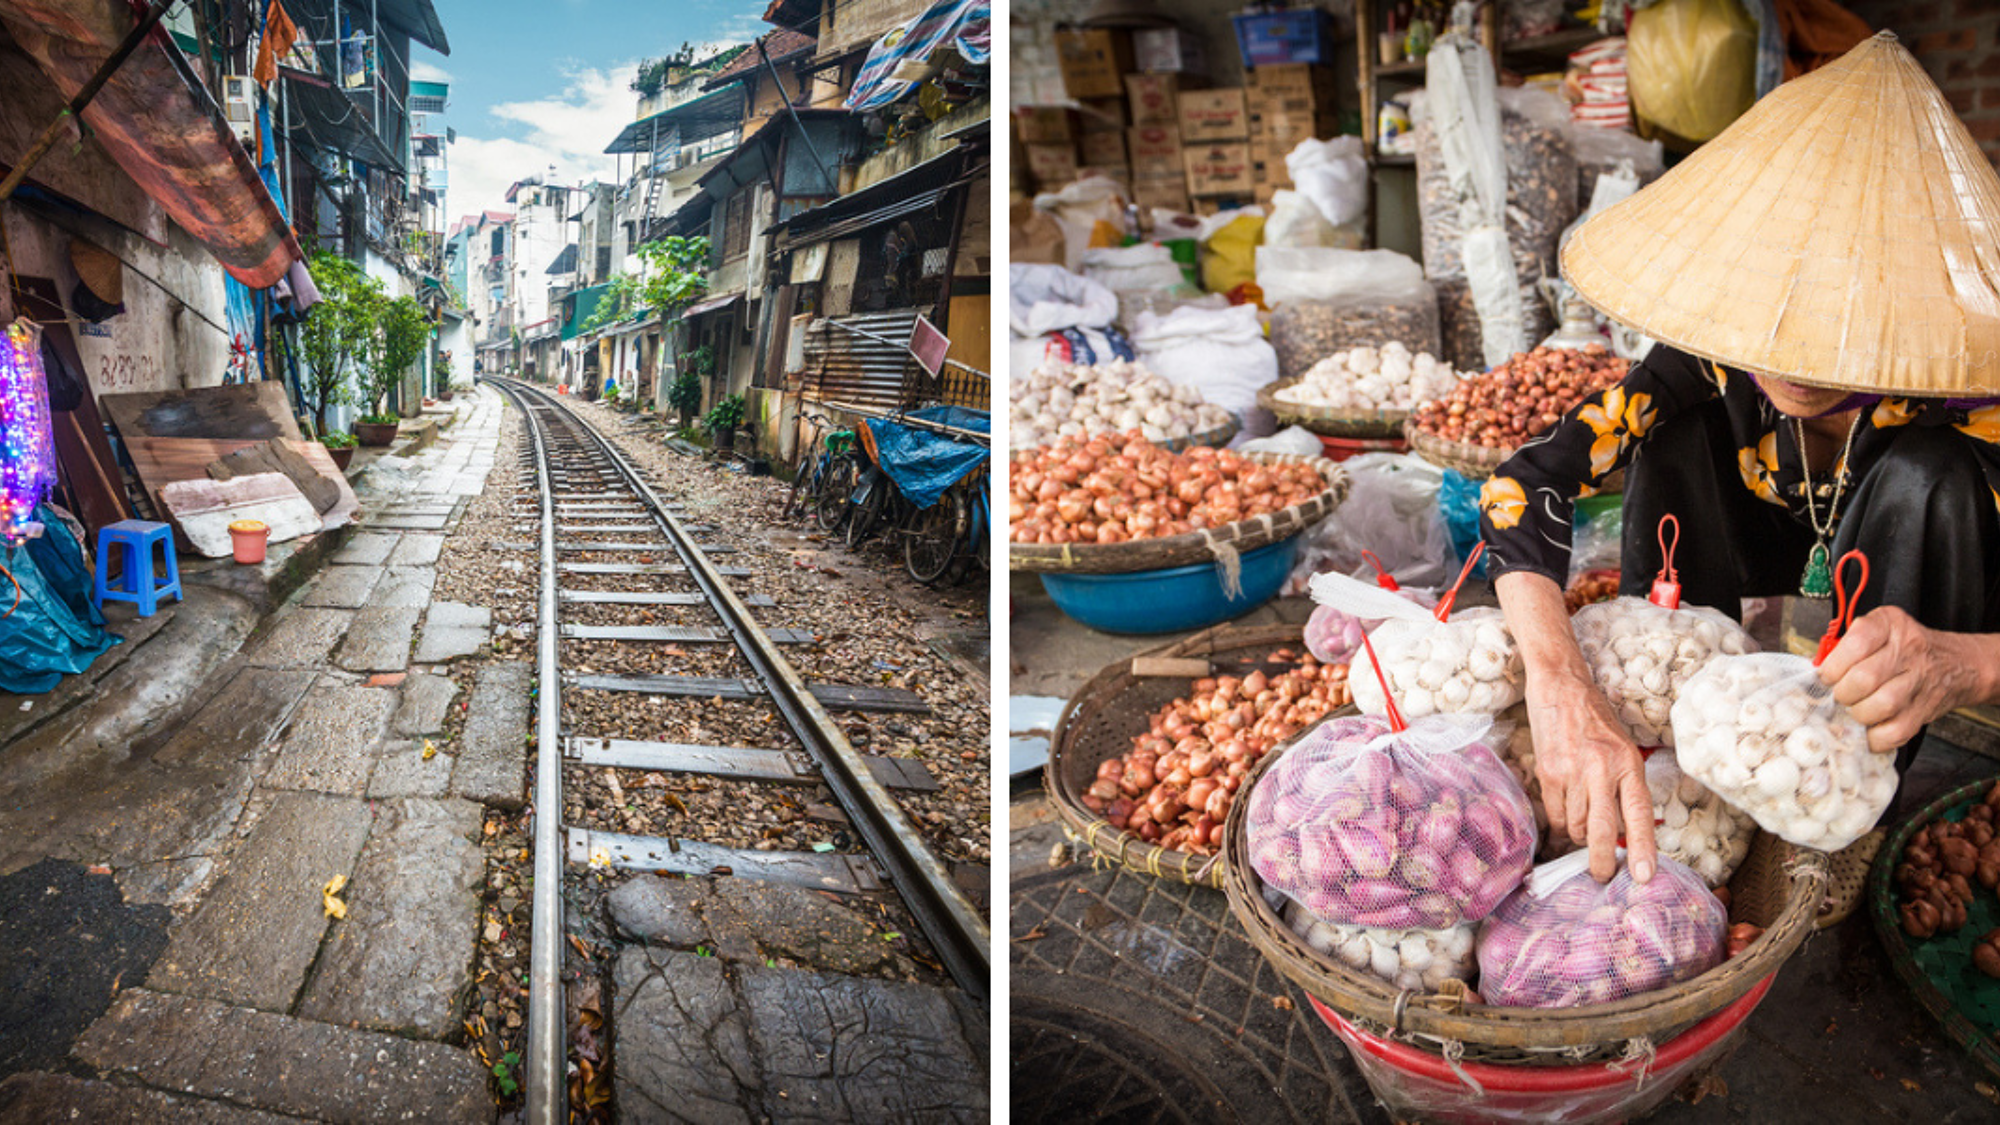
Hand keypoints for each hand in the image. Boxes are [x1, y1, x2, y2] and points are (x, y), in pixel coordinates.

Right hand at [1525, 667, 1657, 883]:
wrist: (1561, 688)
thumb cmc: (1596, 721)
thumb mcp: (1623, 750)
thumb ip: (1625, 787)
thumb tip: (1623, 832)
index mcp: (1628, 764)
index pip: (1638, 814)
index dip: (1643, 848)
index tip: (1645, 876)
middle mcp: (1602, 769)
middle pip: (1603, 830)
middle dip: (1602, 861)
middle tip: (1602, 877)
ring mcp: (1572, 772)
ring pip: (1575, 826)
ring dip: (1579, 835)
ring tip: (1582, 824)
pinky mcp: (1547, 773)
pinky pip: (1554, 815)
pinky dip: (1560, 822)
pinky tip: (1565, 810)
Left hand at [1817, 606, 1987, 753]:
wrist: (1958, 665)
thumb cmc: (1906, 648)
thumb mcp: (1880, 629)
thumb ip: (1845, 644)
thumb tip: (1812, 668)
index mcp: (1891, 624)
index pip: (1857, 642)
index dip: (1833, 665)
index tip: (1826, 675)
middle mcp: (1908, 651)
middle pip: (1864, 678)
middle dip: (1842, 692)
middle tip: (1840, 694)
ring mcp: (1919, 682)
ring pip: (1881, 705)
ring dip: (1858, 713)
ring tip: (1855, 708)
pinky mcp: (1924, 711)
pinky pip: (1895, 732)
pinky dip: (1876, 737)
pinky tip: (1869, 729)